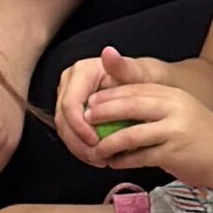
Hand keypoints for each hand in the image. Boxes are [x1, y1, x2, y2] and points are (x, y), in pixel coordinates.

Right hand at [54, 44, 166, 165]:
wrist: (149, 87)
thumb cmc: (146, 80)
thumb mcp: (140, 74)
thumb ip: (124, 66)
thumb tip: (108, 52)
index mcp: (82, 71)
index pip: (70, 103)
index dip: (80, 127)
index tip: (96, 143)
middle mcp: (70, 82)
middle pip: (63, 118)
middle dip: (78, 142)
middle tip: (98, 158)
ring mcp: (68, 97)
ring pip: (64, 128)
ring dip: (78, 148)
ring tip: (99, 160)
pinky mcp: (72, 111)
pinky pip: (70, 132)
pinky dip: (81, 147)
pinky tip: (97, 157)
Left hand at [72, 75, 212, 188]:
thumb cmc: (196, 134)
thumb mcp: (177, 111)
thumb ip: (151, 106)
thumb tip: (111, 108)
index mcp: (172, 94)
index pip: (134, 89)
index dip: (109, 95)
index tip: (89, 102)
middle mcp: (173, 108)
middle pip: (130, 105)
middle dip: (103, 112)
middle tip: (84, 120)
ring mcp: (174, 130)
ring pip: (131, 133)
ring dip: (109, 142)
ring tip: (96, 149)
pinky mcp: (174, 153)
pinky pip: (140, 156)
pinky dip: (123, 160)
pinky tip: (113, 163)